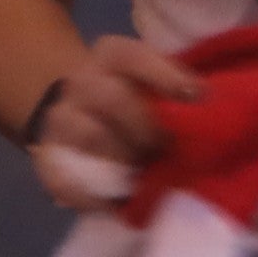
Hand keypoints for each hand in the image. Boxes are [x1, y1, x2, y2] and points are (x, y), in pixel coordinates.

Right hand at [31, 33, 208, 211]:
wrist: (75, 111)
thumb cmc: (130, 97)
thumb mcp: (149, 80)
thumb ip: (174, 90)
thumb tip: (211, 108)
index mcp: (110, 55)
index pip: (134, 57)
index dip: (166, 75)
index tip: (199, 96)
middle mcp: (81, 80)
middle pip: (113, 99)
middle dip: (147, 128)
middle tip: (167, 148)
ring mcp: (58, 118)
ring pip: (92, 137)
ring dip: (125, 159)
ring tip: (143, 175)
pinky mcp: (45, 156)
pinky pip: (66, 179)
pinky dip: (95, 195)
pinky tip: (116, 202)